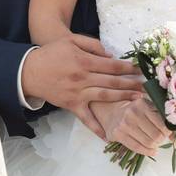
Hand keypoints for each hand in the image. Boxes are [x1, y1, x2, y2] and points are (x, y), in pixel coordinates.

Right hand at [21, 33, 143, 137]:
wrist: (30, 70)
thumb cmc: (52, 53)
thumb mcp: (71, 41)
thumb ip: (92, 45)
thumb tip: (110, 55)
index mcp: (84, 61)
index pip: (112, 66)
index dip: (127, 68)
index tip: (139, 69)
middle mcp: (83, 78)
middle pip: (112, 82)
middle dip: (131, 83)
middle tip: (146, 86)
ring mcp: (78, 93)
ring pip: (105, 97)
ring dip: (123, 98)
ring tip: (138, 99)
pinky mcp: (71, 105)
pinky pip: (86, 118)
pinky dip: (96, 127)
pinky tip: (108, 135)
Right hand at [92, 97, 172, 156]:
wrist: (110, 112)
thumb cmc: (133, 111)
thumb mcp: (146, 108)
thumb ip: (160, 118)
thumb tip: (174, 136)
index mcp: (142, 104)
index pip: (162, 124)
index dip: (168, 131)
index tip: (167, 132)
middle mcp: (132, 113)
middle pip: (156, 135)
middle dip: (161, 139)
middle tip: (161, 139)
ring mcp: (124, 124)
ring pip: (148, 143)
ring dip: (155, 146)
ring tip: (155, 144)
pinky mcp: (117, 134)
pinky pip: (137, 148)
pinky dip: (148, 152)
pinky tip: (152, 151)